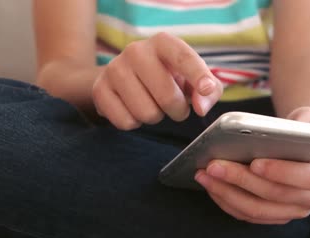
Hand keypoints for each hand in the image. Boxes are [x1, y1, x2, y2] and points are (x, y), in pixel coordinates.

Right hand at [92, 32, 222, 129]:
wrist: (126, 75)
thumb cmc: (168, 77)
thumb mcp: (194, 78)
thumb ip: (209, 91)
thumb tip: (201, 107)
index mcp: (163, 43)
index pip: (183, 57)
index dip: (197, 75)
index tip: (205, 89)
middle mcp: (136, 51)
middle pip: (167, 96)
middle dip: (178, 110)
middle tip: (176, 107)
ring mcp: (114, 69)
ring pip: (147, 113)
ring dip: (155, 117)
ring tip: (152, 104)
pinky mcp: (99, 90)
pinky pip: (126, 122)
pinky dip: (135, 123)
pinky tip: (133, 108)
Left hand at [195, 107, 309, 223]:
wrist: (304, 143)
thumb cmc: (300, 128)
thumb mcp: (301, 121)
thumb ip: (289, 129)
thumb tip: (253, 134)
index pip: (307, 178)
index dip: (280, 172)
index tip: (254, 162)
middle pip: (273, 195)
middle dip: (239, 179)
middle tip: (213, 165)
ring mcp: (293, 211)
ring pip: (256, 209)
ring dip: (226, 192)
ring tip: (204, 175)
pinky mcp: (274, 216)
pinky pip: (247, 215)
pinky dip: (226, 201)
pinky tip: (210, 185)